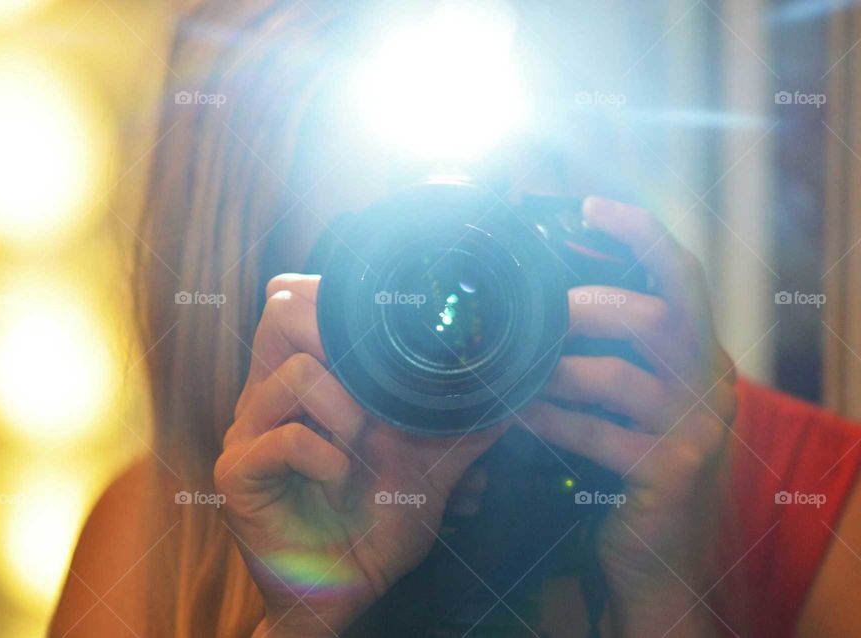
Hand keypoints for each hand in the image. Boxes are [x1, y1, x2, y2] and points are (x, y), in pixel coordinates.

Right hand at [215, 275, 506, 637]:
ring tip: (359, 444)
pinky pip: (284, 437)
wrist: (348, 593)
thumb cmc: (378, 525)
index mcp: (303, 381)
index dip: (339, 298)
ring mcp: (247, 432)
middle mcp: (268, 395)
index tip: (387, 336)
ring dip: (346, 408)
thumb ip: (461, 423)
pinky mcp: (237, 474)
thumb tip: (513, 387)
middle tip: (373, 387)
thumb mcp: (431, 465)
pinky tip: (339, 483)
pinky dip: (327, 456)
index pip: (298, 297)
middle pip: (281, 309)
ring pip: (295, 370)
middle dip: (340, 338)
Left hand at [521, 197, 736, 635]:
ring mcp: (694, 430)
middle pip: (654, 318)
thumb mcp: (639, 399)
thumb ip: (613, 351)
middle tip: (537, 314)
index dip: (640, 234)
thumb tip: (547, 299)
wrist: (665, 554)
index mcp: (701, 354)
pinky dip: (547, 419)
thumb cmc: (636, 462)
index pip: (684, 275)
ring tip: (512, 369)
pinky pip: (595, 433)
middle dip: (586, 307)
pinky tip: (514, 414)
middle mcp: (708, 383)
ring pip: (617, 377)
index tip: (591, 206)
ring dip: (554, 369)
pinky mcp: (668, 473)